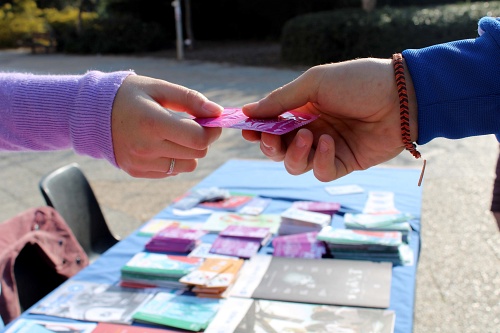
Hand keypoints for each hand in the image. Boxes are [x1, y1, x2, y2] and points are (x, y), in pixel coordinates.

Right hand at [111, 75, 222, 177]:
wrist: (91, 112)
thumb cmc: (128, 95)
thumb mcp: (159, 88)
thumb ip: (190, 99)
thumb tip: (217, 111)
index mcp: (152, 123)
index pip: (198, 138)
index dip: (212, 130)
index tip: (212, 120)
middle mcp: (146, 147)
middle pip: (197, 153)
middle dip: (203, 138)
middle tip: (195, 124)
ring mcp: (141, 162)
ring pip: (188, 165)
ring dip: (190, 151)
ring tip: (176, 134)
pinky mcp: (136, 171)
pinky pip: (172, 171)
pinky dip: (175, 159)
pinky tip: (162, 143)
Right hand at [241, 58, 416, 181]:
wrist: (402, 97)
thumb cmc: (358, 82)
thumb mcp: (314, 83)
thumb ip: (280, 100)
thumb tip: (247, 111)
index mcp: (303, 108)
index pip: (272, 124)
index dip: (257, 129)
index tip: (246, 130)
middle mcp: (312, 129)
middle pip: (278, 149)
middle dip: (270, 146)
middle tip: (271, 139)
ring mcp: (327, 148)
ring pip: (295, 165)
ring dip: (295, 153)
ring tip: (309, 136)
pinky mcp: (344, 163)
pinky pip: (321, 172)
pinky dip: (319, 160)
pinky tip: (330, 143)